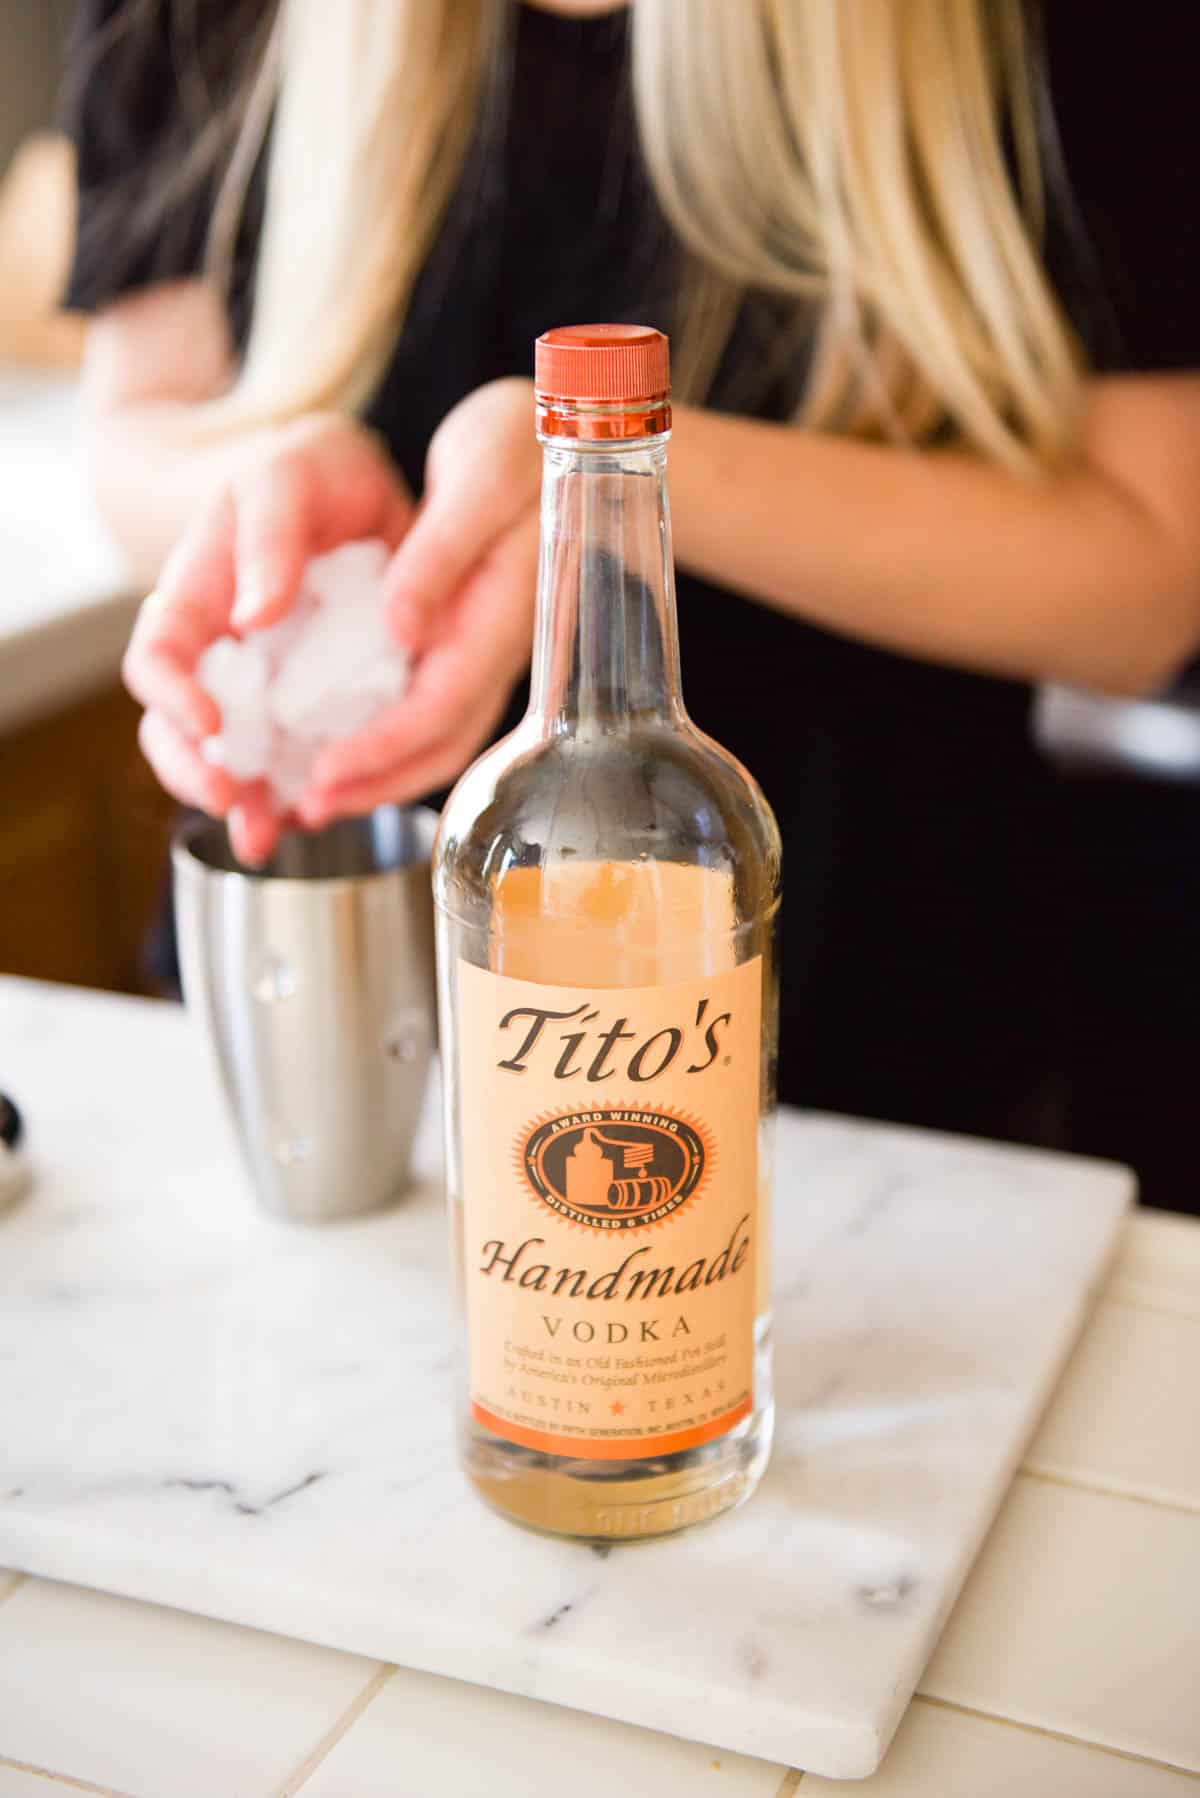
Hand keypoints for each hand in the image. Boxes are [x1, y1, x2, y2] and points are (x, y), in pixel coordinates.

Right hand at [122, 414, 413, 862]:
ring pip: (233, 762)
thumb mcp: (289, 475)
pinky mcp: (311, 708)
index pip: (156, 660)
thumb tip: (250, 613)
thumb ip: (269, 534)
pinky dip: (301, 796)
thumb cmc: (315, 471)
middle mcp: (219, 655)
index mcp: (195, 599)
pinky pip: (296, 763)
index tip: (207, 723)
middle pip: (178, 732)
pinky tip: (317, 815)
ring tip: (270, 836)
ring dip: (248, 806)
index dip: (171, 698)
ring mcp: (262, 688)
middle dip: (197, 775)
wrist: (365, 488)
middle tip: (235, 802)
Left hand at [299, 378, 540, 822]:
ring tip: (318, 796)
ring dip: (382, 774)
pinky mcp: (474, 643)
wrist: (563, 432)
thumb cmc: (515, 443)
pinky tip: (346, 743)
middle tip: (307, 807)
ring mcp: (490, 651)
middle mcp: (500, 649)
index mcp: (501, 616)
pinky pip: (434, 710)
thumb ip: (441, 555)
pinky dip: (390, 740)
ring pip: (441, 738)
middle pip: (444, 743)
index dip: (384, 746)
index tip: (325, 771)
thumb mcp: (479, 479)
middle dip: (377, 783)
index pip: (443, 705)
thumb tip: (400, 629)